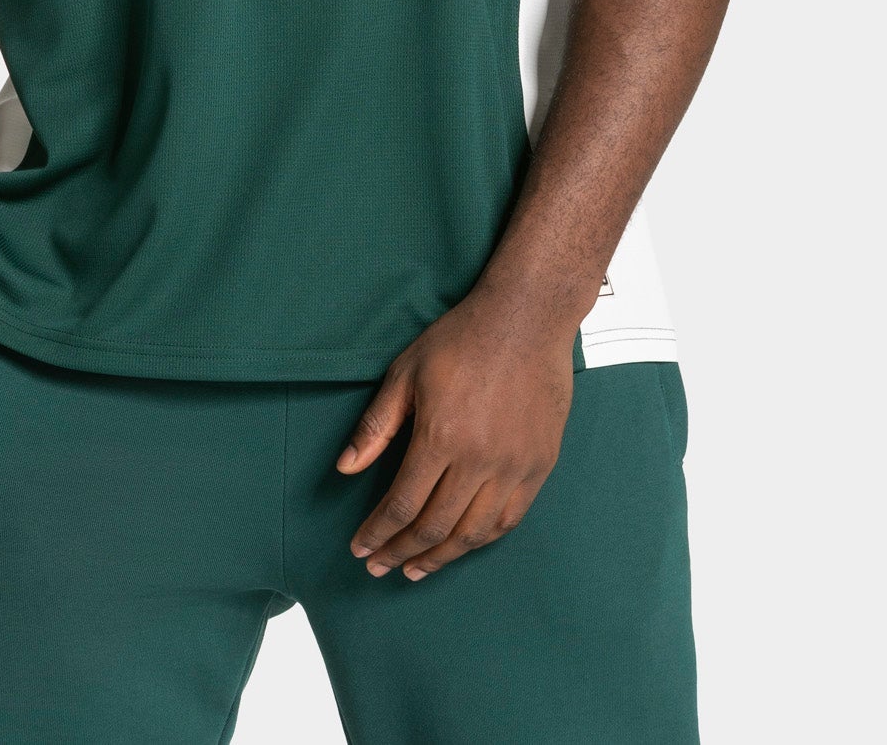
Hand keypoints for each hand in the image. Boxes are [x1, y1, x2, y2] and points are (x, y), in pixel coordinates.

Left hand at [336, 286, 574, 580]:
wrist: (527, 318)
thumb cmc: (463, 338)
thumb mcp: (407, 372)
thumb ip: (377, 426)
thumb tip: (346, 468)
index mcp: (442, 437)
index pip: (402, 505)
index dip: (378, 533)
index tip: (361, 548)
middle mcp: (480, 460)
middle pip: (435, 527)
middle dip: (401, 552)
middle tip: (380, 566)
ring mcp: (515, 466)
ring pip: (474, 533)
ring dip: (441, 557)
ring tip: (416, 568)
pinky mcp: (540, 465)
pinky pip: (509, 519)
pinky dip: (482, 540)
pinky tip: (463, 545)